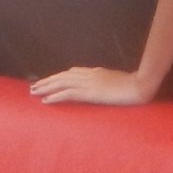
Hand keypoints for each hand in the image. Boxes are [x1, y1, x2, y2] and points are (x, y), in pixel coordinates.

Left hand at [31, 64, 155, 105]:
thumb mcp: (117, 80)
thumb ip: (106, 80)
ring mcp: (89, 83)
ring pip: (61, 83)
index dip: (58, 77)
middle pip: (63, 76)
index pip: (72, 73)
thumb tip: (101, 85)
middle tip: (33, 86)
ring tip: (33, 92)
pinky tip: (45, 100)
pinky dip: (55, 96)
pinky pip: (68, 94)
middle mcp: (89, 74)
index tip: (48, 80)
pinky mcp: (90, 92)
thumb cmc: (133, 84)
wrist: (139, 85)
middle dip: (47, 81)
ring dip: (46, 87)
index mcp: (95, 71)